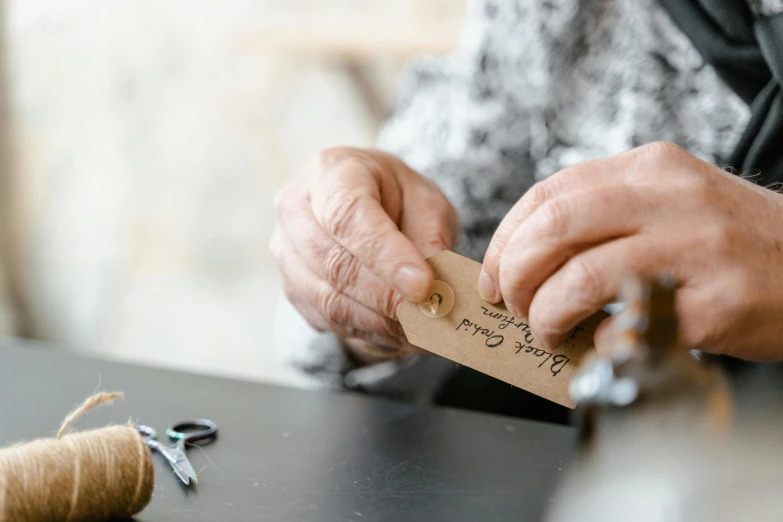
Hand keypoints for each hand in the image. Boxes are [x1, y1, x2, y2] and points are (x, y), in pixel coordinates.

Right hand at [271, 147, 459, 358]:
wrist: (368, 210)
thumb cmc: (398, 200)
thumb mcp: (426, 203)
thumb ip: (431, 238)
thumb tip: (434, 288)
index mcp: (330, 170)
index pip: (348, 215)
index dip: (385, 254)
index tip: (423, 285)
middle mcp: (295, 209)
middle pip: (334, 263)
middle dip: (386, 297)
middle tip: (429, 316)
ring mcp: (286, 252)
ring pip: (328, 299)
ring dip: (380, 321)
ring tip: (423, 330)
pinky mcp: (292, 289)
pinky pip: (328, 320)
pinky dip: (369, 332)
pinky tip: (402, 333)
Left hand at [479, 142, 782, 360]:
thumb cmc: (732, 242)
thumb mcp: (669, 202)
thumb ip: (603, 217)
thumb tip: (527, 259)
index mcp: (648, 168)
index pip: (547, 193)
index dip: (505, 238)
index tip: (493, 273)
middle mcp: (669, 198)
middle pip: (553, 227)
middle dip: (513, 274)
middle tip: (512, 305)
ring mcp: (695, 247)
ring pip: (579, 276)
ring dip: (545, 314)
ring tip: (548, 330)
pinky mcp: (713, 301)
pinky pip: (626, 324)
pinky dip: (597, 341)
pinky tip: (601, 344)